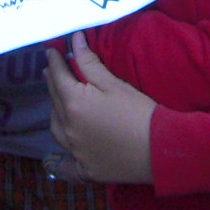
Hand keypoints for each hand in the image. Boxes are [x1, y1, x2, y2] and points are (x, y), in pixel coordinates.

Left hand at [46, 32, 156, 183]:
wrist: (159, 151)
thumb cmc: (139, 113)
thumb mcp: (114, 84)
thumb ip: (89, 63)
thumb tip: (74, 40)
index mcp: (74, 103)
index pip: (58, 77)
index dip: (54, 63)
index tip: (51, 52)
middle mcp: (68, 128)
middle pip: (54, 101)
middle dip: (53, 84)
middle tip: (51, 71)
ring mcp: (75, 151)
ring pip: (56, 127)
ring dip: (55, 112)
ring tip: (58, 102)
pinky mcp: (85, 169)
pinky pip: (64, 162)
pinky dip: (60, 155)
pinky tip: (57, 156)